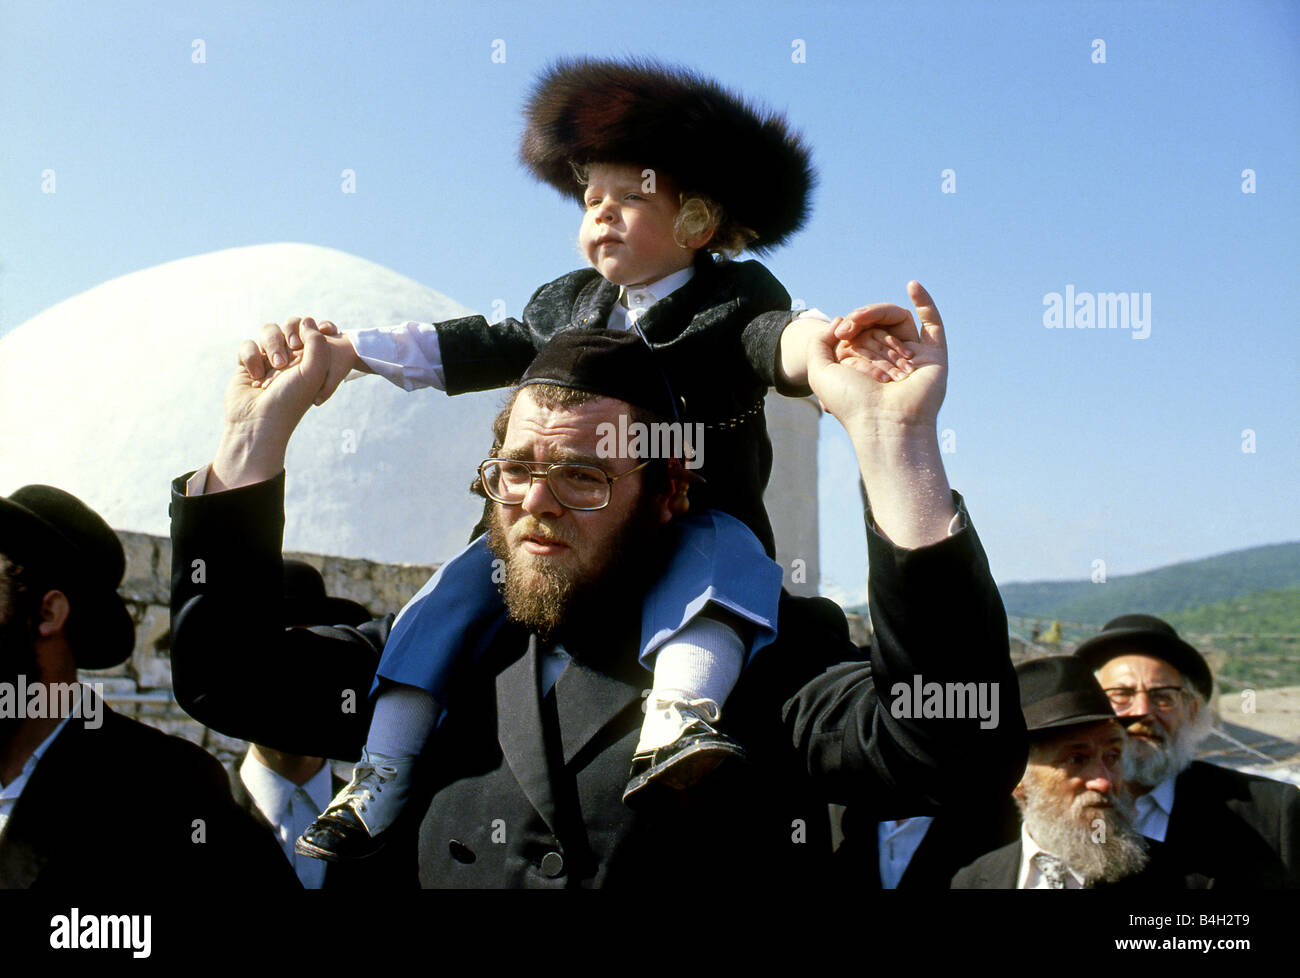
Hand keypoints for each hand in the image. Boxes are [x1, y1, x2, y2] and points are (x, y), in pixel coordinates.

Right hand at [239, 317, 360, 405]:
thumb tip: (307, 320)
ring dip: (272, 345)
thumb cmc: (290, 400)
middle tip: (293, 348)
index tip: (329, 330)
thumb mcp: (313, 372)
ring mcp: (268, 360)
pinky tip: (255, 376)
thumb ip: (316, 342)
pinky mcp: (247, 364)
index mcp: (311, 361)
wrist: (257, 422)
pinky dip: (251, 357)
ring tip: (275, 366)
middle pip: (290, 325)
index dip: (319, 327)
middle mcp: (291, 358)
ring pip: (268, 331)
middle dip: (290, 333)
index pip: (315, 331)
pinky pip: (248, 345)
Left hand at [811, 282, 954, 547]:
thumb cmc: (851, 402)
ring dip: (879, 314)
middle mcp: (890, 361)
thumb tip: (840, 321)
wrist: (883, 421)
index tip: (840, 331)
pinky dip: (925, 302)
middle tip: (849, 329)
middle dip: (862, 320)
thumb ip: (820, 342)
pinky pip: (933, 324)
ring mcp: (913, 357)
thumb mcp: (819, 369)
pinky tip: (912, 285)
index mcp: (867, 365)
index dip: (848, 324)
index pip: (859, 331)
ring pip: (898, 320)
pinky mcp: (934, 355)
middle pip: (878, 323)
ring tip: (862, 320)